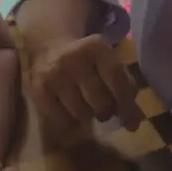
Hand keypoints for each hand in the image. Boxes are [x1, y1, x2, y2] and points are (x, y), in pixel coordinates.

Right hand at [28, 34, 142, 129]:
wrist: (50, 47)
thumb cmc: (88, 61)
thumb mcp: (109, 63)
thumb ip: (125, 87)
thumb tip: (133, 124)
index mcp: (96, 47)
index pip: (117, 80)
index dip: (127, 104)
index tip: (132, 122)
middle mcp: (73, 58)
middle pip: (101, 101)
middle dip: (107, 111)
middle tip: (105, 109)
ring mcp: (54, 74)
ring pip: (82, 113)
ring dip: (89, 116)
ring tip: (87, 107)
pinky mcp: (38, 89)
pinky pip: (62, 120)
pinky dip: (71, 122)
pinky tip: (71, 111)